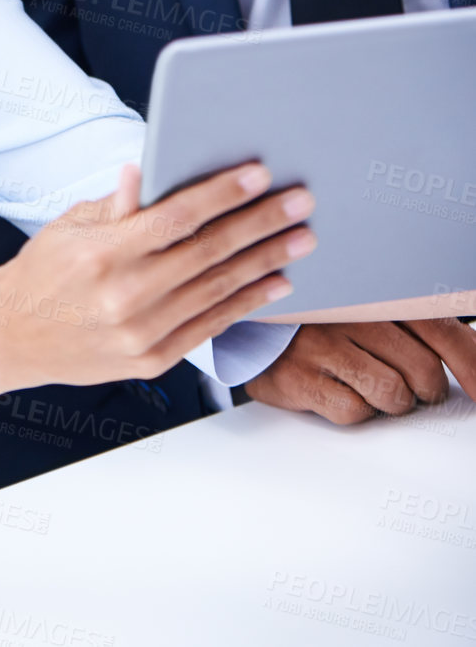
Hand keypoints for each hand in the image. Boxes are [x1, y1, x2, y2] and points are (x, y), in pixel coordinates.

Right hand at [0, 161, 313, 388]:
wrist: (11, 337)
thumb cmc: (43, 271)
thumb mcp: (71, 225)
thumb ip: (117, 204)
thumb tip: (147, 172)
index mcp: (103, 254)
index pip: (176, 218)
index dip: (221, 195)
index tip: (258, 175)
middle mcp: (125, 296)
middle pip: (209, 253)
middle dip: (261, 224)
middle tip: (301, 203)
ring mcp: (141, 333)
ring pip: (218, 290)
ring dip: (266, 262)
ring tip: (301, 238)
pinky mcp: (152, 360)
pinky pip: (210, 325)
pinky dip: (247, 302)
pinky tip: (275, 282)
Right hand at [244, 318, 475, 421]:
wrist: (247, 319)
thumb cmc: (317, 316)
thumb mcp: (367, 305)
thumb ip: (419, 325)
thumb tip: (475, 364)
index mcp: (375, 288)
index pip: (445, 332)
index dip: (474, 369)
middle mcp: (349, 309)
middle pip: (424, 373)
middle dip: (425, 391)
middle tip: (410, 388)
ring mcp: (321, 341)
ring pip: (393, 395)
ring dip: (391, 403)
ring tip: (370, 387)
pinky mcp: (297, 375)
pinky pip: (353, 411)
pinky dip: (354, 410)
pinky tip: (337, 389)